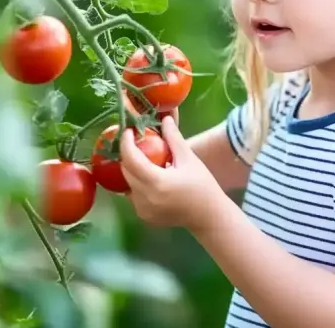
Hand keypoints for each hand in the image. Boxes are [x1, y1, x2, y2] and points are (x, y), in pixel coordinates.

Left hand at [119, 114, 224, 231]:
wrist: (208, 215)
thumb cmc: (201, 185)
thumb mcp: (189, 159)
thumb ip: (174, 138)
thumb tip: (165, 118)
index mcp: (156, 182)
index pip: (131, 159)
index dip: (126, 143)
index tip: (129, 131)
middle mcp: (145, 198)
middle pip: (126, 171)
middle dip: (128, 155)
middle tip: (137, 142)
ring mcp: (142, 210)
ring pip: (127, 184)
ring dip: (133, 170)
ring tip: (144, 160)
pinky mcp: (144, 216)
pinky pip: (133, 195)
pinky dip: (138, 184)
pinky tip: (150, 178)